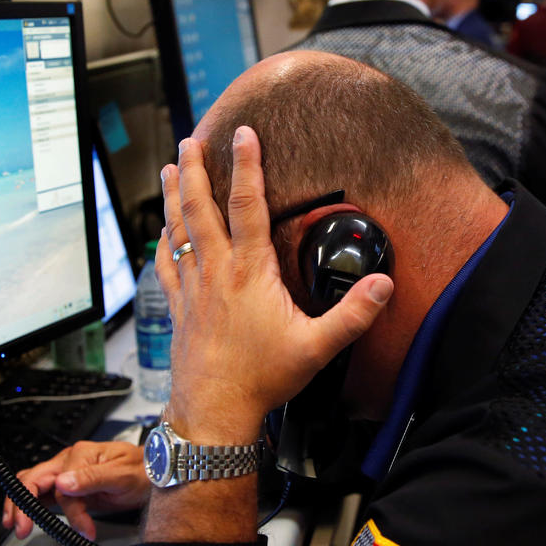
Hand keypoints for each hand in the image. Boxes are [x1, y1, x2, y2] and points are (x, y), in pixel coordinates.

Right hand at [2, 441, 147, 539]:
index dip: (70, 511)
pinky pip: (41, 491)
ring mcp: (66, 471)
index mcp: (80, 455)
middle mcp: (69, 461)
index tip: (84, 529)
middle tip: (21, 529)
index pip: (61, 486)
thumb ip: (93, 478)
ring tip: (15, 524)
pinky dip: (29, 503)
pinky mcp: (67, 484)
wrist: (153, 470)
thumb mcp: (123, 474)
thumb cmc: (142, 469)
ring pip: (31, 483)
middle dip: (22, 505)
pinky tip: (25, 515)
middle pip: (33, 479)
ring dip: (19, 503)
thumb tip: (64, 482)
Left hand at [155, 128, 393, 443]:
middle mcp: (217, 273)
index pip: (248, 207)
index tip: (244, 134)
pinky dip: (163, 242)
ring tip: (170, 169)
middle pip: (201, 209)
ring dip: (174, 197)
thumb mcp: (317, 347)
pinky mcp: (180, 308)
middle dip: (197, 170)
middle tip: (191, 140)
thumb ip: (352, 314)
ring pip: (178, 231)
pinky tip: (161, 231)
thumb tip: (383, 285)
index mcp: (250, 273)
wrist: (214, 411)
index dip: (247, 166)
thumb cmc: (262, 379)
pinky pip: (167, 265)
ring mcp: (194, 289)